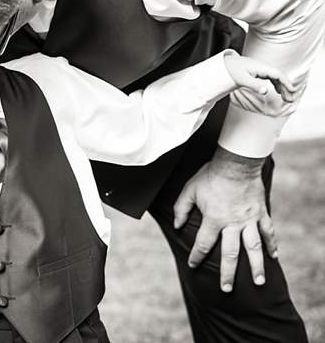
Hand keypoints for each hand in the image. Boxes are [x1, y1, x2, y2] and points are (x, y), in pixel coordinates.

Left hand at [173, 147, 276, 292]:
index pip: (204, 244)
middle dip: (228, 273)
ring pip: (253, 247)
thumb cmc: (210, 176)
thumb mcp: (189, 190)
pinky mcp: (260, 213)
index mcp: (213, 219)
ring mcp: (249, 220)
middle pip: (230, 254)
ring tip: (257, 282)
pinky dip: (271, 244)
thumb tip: (178, 225)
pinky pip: (268, 232)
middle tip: (226, 289)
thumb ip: (181, 208)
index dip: (197, 256)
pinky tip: (273, 257)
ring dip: (255, 266)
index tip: (193, 265)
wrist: (236, 163)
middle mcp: (232, 223)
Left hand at [224, 53, 297, 101]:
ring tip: (287, 98)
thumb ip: (254, 85)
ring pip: (277, 77)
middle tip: (291, 100)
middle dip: (287, 87)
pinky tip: (279, 92)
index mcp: (261, 67)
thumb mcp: (242, 80)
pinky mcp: (260, 71)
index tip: (293, 91)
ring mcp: (262, 68)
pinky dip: (278, 85)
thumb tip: (265, 92)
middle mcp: (264, 67)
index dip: (286, 83)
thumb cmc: (232, 71)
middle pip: (280, 76)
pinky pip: (273, 77)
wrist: (226, 64)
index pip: (278, 74)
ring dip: (283, 87)